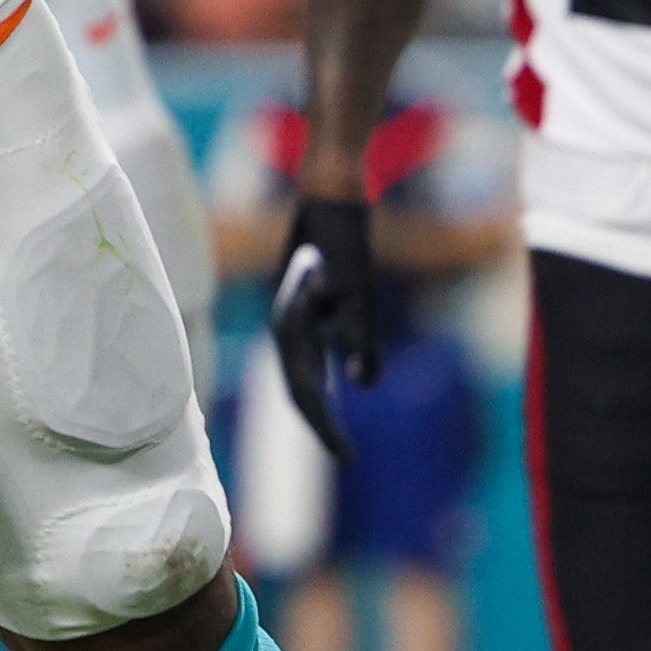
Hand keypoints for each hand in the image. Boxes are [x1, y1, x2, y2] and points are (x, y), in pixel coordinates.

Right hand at [264, 194, 382, 461]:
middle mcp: (284, 325)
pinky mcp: (304, 305)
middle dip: (321, 424)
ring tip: (338, 434)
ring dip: (318, 403)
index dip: (326, 429)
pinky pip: (308, 353)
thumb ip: (361, 333)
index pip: (306, 393)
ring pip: (301, 373)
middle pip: (298, 388)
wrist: (329, 191)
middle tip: (348, 457)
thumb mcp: (360, 286)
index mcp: (289, 326)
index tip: (349, 459)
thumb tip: (366, 384)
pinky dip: (321, 376)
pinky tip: (341, 381)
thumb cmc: (344, 236)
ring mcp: (292, 316)